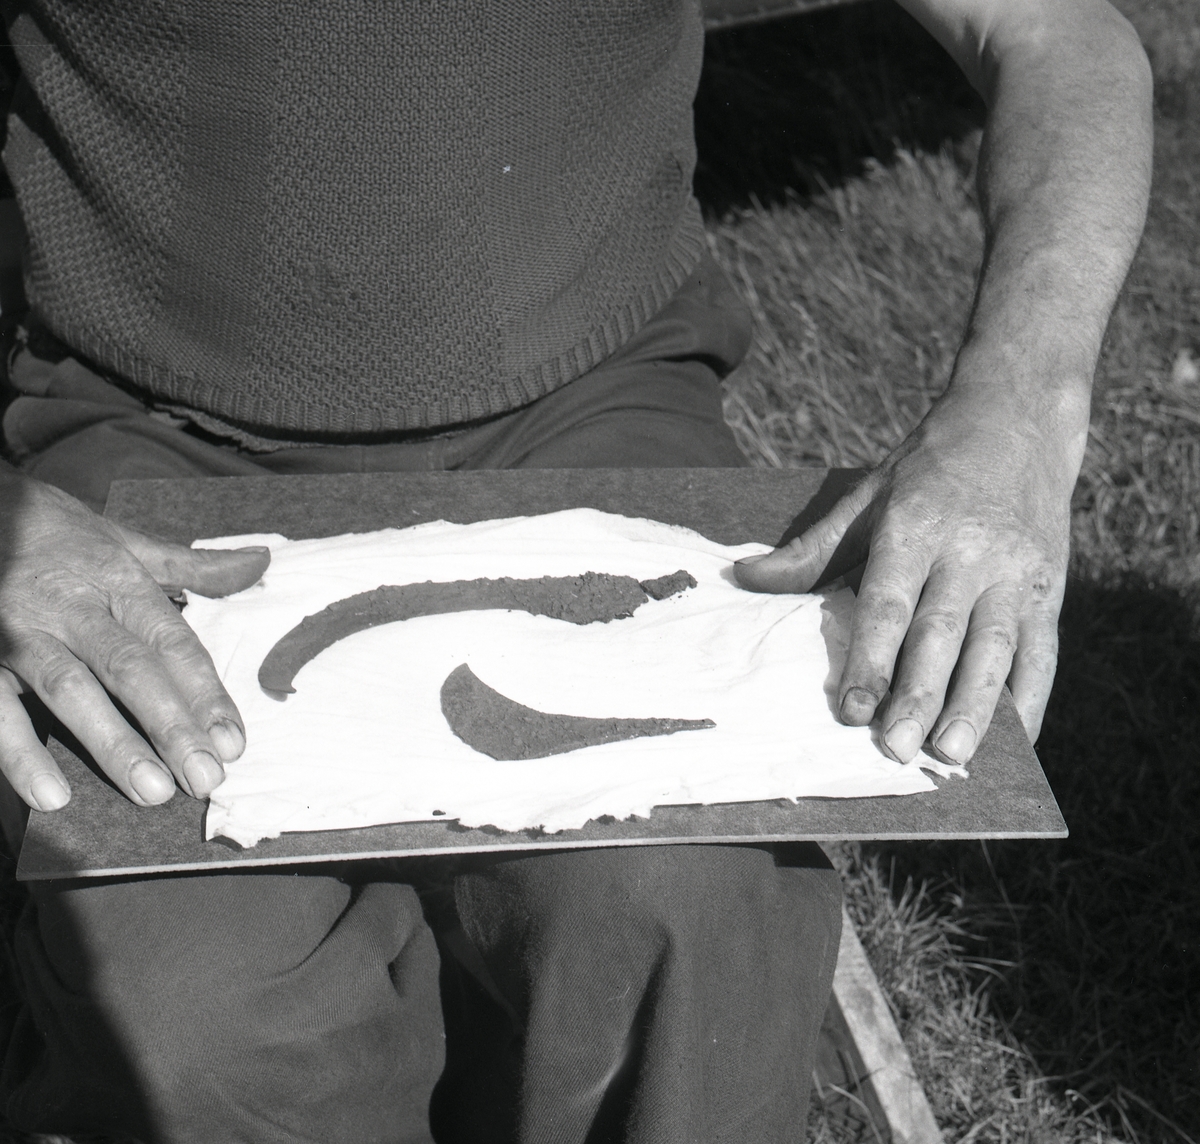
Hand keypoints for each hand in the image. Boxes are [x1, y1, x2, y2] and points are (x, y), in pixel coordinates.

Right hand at [0, 470, 269, 810]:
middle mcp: (73, 606)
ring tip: (152, 792)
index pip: (172, 641)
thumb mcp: (124, 541)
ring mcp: (22, 631)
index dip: (205, 693)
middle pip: (130, 669)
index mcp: (118, 580)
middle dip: (171, 726)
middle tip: (206, 778)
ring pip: (71, 689)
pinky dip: (21, 753)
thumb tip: (260, 564)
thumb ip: (191, 566)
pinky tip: (51, 796)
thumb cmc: (56, 533)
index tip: (234, 741)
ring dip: (113, 744)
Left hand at [735, 384, 1084, 762]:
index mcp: (917, 526)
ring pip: (997, 648)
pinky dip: (1030, 699)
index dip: (871, 658)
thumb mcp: (866, 495)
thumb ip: (811, 548)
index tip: (852, 709)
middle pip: (943, 633)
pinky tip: (1014, 739)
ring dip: (976, 706)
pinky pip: (1044, 652)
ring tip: (954, 757)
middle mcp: (970, 551)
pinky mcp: (1052, 589)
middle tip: (896, 749)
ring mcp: (1018, 572)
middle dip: (919, 695)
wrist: (1018, 421)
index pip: (889, 602)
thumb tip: (746, 579)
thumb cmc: (928, 467)